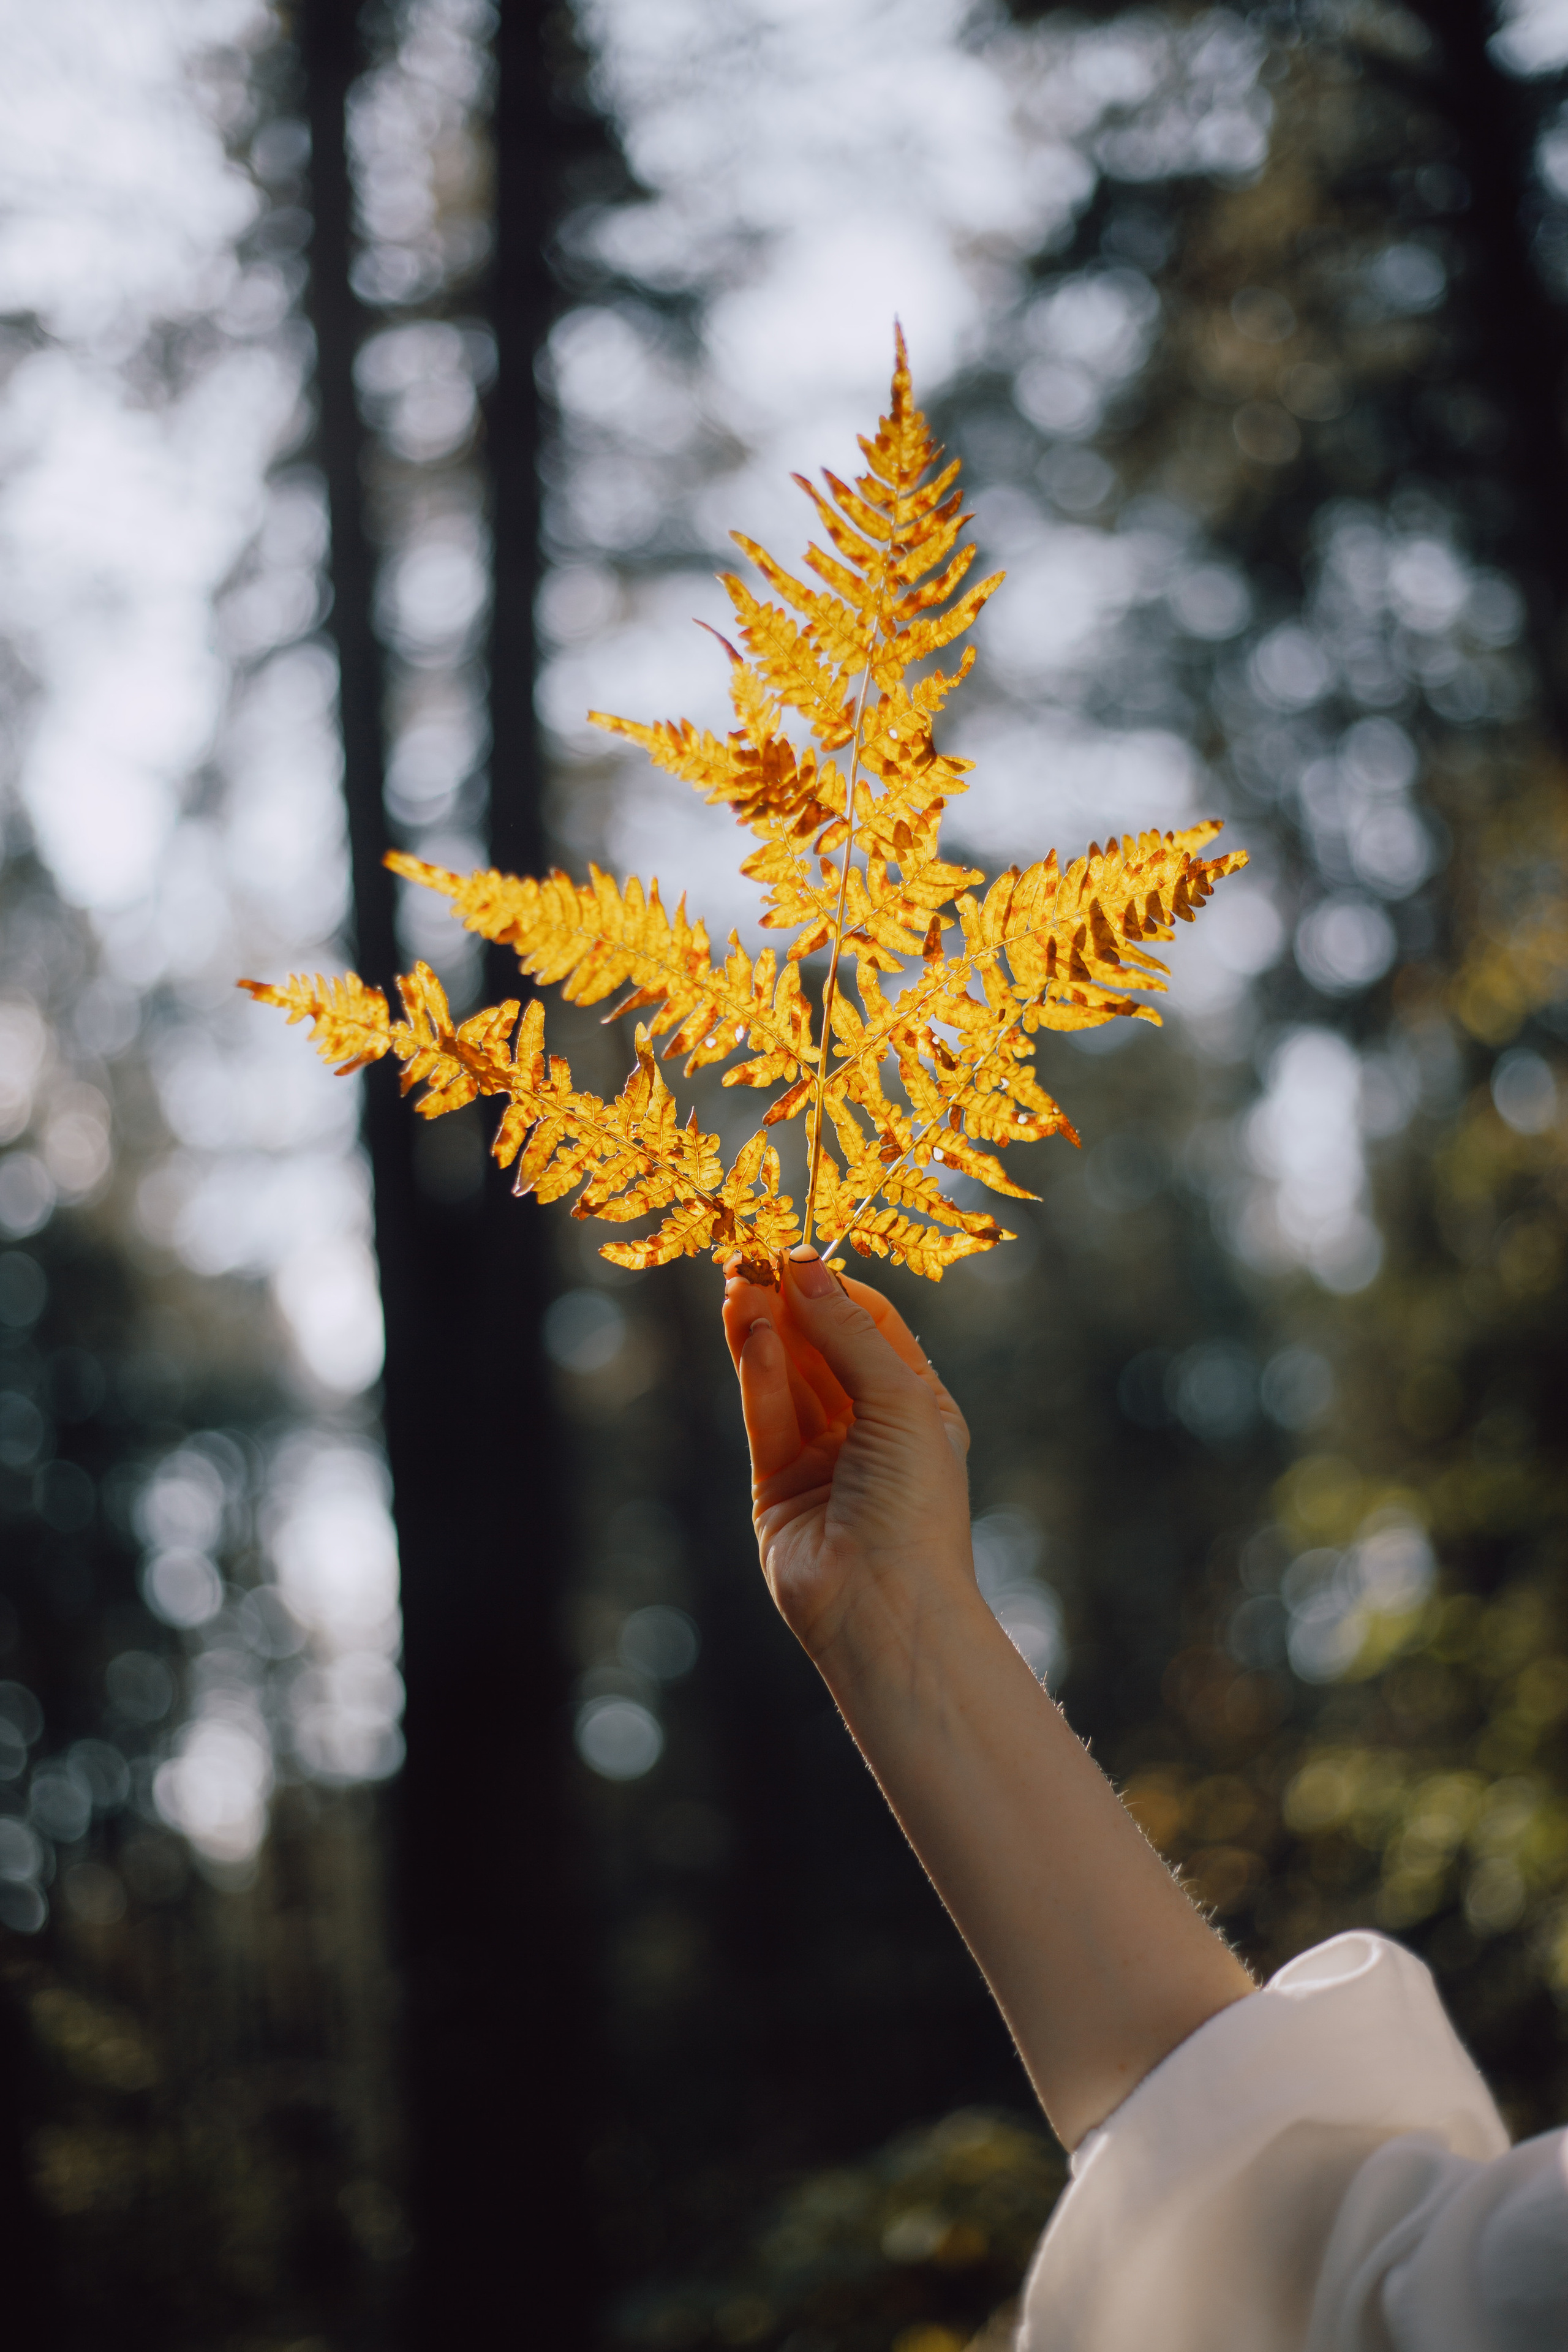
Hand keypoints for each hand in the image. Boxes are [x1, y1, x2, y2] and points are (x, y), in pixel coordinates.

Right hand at [721, 1251, 972, 1663]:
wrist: (884, 1606)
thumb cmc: (916, 1503)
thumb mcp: (899, 1399)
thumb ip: (848, 1330)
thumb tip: (805, 1265)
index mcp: (918, 1407)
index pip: (871, 1326)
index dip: (834, 1287)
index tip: (797, 1252)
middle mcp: (869, 1429)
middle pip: (821, 1347)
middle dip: (789, 1303)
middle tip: (752, 1256)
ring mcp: (820, 1458)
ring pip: (786, 1376)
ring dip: (763, 1329)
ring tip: (737, 1283)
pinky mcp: (775, 1485)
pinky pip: (764, 1415)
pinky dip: (757, 1373)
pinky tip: (750, 1333)